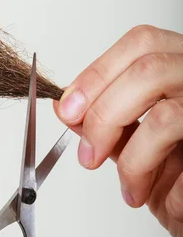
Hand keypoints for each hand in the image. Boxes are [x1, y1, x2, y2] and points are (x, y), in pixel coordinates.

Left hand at [55, 25, 182, 236]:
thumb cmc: (181, 177)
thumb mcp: (137, 144)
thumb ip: (107, 120)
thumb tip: (66, 105)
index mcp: (182, 68)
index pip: (141, 43)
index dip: (98, 73)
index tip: (69, 109)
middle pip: (148, 69)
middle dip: (103, 114)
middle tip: (89, 153)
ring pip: (164, 114)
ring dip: (132, 158)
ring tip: (129, 185)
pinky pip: (179, 155)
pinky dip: (149, 176)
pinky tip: (143, 192)